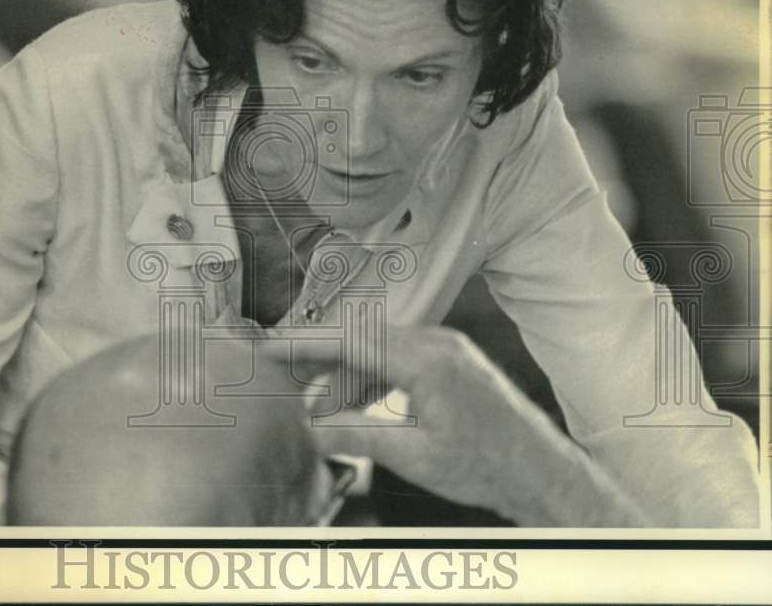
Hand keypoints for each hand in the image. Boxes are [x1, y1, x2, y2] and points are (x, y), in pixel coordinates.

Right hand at [272, 325, 647, 525]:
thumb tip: (310, 428)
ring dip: (348, 378)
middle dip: (323, 366)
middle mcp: (438, 342)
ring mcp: (447, 347)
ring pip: (378, 349)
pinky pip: (399, 357)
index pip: (351, 341)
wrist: (541, 472)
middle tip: (290, 391)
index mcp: (427, 360)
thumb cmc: (488, 467)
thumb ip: (356, 434)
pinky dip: (373, 378)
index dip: (305, 344)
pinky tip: (359, 407)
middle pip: (361, 341)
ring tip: (326, 416)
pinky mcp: (452, 358)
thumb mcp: (413, 455)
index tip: (271, 347)